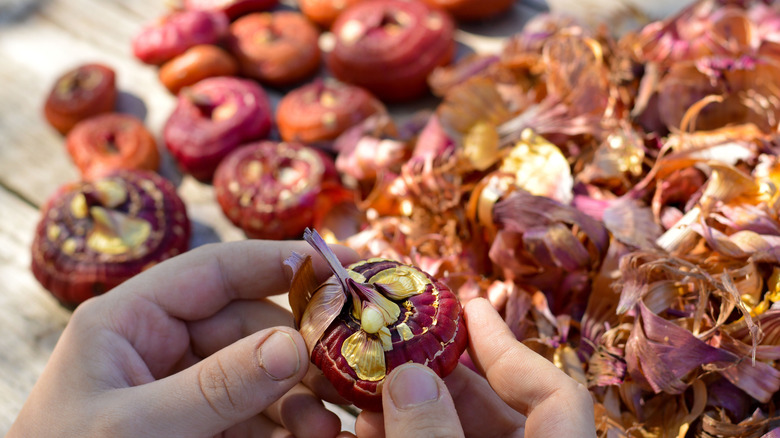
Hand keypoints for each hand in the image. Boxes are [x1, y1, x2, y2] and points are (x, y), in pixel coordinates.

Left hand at [9, 240, 358, 437]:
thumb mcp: (137, 428)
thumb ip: (215, 387)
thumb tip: (293, 345)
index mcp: (130, 321)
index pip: (216, 270)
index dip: (280, 261)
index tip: (340, 267)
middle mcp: (161, 346)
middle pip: (249, 325)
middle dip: (298, 348)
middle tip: (344, 369)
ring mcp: (182, 389)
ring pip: (259, 373)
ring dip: (299, 395)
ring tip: (326, 425)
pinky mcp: (199, 426)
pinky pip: (254, 414)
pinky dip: (286, 426)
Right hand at [354, 298, 596, 437]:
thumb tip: (409, 376)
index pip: (557, 395)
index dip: (510, 347)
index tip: (469, 308)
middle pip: (495, 407)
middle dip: (437, 376)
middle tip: (392, 352)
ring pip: (457, 431)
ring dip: (410, 411)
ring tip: (366, 404)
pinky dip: (406, 437)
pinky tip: (367, 432)